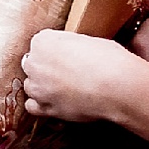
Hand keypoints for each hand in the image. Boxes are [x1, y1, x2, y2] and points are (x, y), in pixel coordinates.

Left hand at [20, 29, 148, 141]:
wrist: (117, 87)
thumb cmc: (109, 60)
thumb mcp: (87, 41)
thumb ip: (70, 45)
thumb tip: (71, 52)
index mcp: (43, 40)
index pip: (41, 45)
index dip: (56, 52)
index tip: (67, 58)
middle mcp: (34, 62)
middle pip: (33, 65)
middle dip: (47, 70)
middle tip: (68, 75)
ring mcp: (38, 86)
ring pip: (32, 86)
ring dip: (44, 88)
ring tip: (65, 91)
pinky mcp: (45, 107)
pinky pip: (33, 107)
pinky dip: (42, 106)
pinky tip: (56, 104)